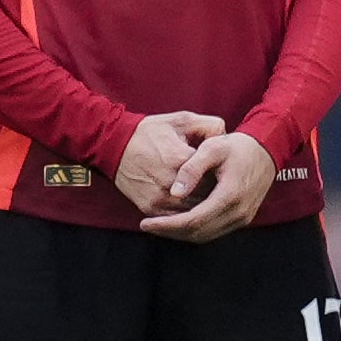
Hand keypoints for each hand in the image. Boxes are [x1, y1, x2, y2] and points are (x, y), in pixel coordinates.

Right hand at [108, 110, 226, 211]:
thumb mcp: (181, 120)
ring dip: (203, 208)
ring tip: (211, 200)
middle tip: (222, 190)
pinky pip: (176, 220)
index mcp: (181, 159)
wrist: (113, 145)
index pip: (214, 176)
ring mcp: (159, 198)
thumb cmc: (149, 132)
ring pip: (193, 212)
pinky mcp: (150, 208)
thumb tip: (227, 136)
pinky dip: (187, 216)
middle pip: (206, 197)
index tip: (225, 174)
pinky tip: (195, 208)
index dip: (222, 176)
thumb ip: (209, 125)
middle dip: (216, 194)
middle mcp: (170, 183)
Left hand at [137, 128, 278, 239]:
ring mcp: (242, 219)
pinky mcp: (242, 219)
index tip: (146, 223)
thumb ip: (191, 169)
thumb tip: (174, 193)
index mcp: (229, 196)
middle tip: (147, 225)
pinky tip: (177, 222)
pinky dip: (194, 230)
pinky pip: (214, 231)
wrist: (266, 151)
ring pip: (205, 236)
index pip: (193, 221)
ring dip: (180, 234)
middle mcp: (238, 213)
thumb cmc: (236, 146)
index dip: (167, 225)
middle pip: (198, 233)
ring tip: (158, 225)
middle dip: (170, 232)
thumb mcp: (212, 148)